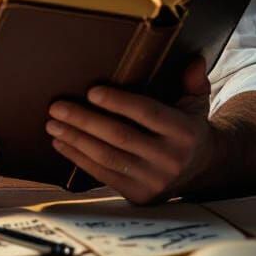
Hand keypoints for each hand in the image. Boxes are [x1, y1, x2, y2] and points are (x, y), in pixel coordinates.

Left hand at [46, 57, 216, 203]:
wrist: (202, 170)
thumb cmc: (189, 126)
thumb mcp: (197, 101)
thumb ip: (194, 80)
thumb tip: (194, 59)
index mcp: (185, 132)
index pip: (148, 114)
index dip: (119, 103)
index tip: (91, 92)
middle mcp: (170, 159)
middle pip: (120, 137)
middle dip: (84, 121)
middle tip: (57, 107)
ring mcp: (154, 180)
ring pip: (107, 157)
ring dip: (75, 140)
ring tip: (53, 124)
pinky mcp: (139, 195)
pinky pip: (104, 175)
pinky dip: (79, 159)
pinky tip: (61, 144)